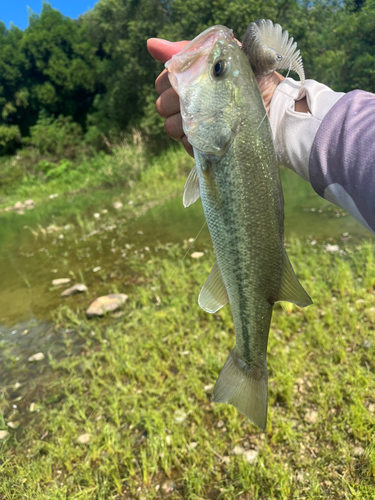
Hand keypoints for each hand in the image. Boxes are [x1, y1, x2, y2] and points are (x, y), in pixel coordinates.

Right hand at [147, 38, 308, 156]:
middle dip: (178, 101)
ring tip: (211, 116)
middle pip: (162, 105)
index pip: (162, 82)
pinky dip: (197, 139)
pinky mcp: (203, 148)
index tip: (188, 80)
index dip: (170, 81)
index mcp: (191, 84)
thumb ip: (188, 51)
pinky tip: (214, 133)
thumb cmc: (250, 80)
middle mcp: (189, 106)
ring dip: (188, 121)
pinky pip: (185, 144)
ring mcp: (195, 128)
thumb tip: (150, 44)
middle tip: (202, 98)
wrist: (274, 108)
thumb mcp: (222, 58)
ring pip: (170, 126)